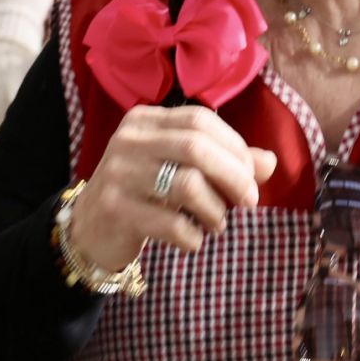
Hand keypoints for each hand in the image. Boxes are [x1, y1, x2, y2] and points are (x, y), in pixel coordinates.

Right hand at [67, 106, 277, 272]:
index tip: (252, 174)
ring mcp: (118, 174)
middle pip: (196, 148)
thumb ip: (224, 161)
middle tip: (249, 201)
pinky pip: (171, 222)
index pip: (200, 120)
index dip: (234, 147)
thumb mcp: (179, 169)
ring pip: (186, 185)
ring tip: (216, 223)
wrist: (89, 228)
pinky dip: (193, 236)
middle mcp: (128, 140)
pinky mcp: (115, 210)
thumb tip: (270, 162)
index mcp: (144, 121)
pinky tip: (193, 239)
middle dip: (234, 177)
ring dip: (215, 210)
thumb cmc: (145, 193)